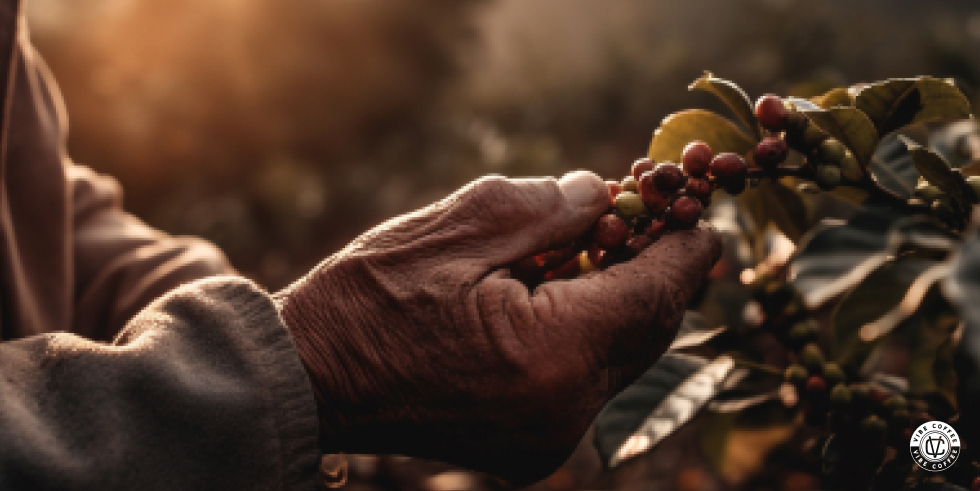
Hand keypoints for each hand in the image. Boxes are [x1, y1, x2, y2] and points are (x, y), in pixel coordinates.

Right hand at [275, 171, 720, 483]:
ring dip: (621, 303)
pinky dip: (589, 336)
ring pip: (619, 359)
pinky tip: (563, 296)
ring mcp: (545, 440)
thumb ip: (547, 208)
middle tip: (656, 220)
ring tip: (600, 249)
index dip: (684, 247)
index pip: (653, 295)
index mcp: (550, 357)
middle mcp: (561, 412)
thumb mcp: (457, 228)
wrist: (306, 379)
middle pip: (647, 332)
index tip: (701, 211)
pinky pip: (585, 383)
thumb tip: (604, 196)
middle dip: (656, 272)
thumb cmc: (366, 301)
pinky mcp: (527, 447)